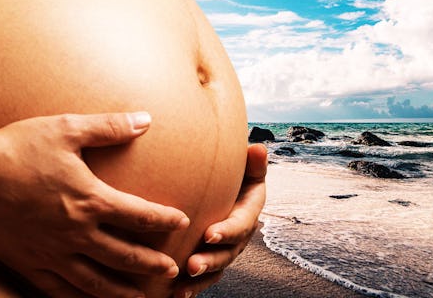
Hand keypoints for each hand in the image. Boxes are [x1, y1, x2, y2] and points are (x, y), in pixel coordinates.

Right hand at [0, 112, 188, 297]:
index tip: (181, 221)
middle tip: (172, 271)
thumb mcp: (67, 129)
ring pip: (95, 281)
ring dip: (122, 291)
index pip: (139, 215)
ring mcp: (51, 253)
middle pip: (124, 255)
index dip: (164, 219)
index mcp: (89, 200)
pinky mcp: (27, 263)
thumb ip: (110, 127)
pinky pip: (58, 289)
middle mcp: (75, 233)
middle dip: (152, 264)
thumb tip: (146, 119)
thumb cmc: (17, 147)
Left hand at [173, 144, 267, 297]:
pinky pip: (203, 277)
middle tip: (192, 265)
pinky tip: (174, 296)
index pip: (241, 224)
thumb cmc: (233, 173)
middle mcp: (239, 234)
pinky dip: (191, 288)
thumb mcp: (246, 168)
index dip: (228, 231)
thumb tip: (257, 149)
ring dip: (200, 279)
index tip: (209, 234)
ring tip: (182, 285)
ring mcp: (225, 248)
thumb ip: (252, 163)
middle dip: (211, 260)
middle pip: (228, 252)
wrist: (221, 185)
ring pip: (215, 268)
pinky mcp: (210, 257)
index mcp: (249, 211)